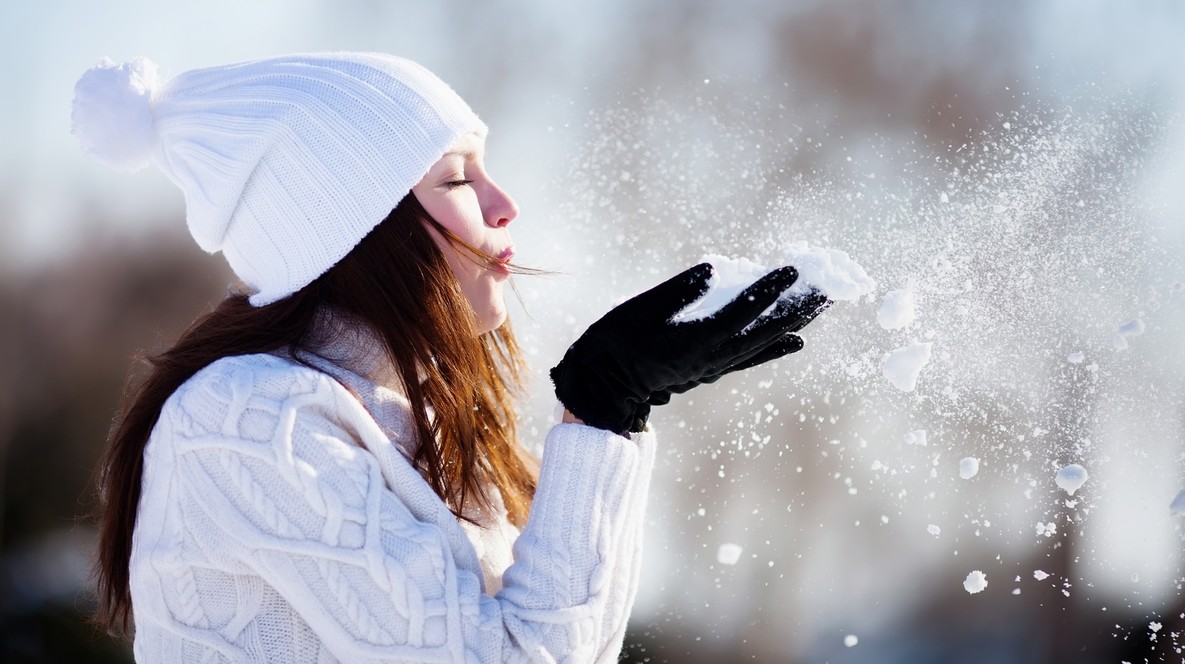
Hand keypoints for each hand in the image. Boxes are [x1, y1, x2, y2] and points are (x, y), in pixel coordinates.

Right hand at [550, 263, 829, 433]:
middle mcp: (713, 357)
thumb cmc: (616, 341)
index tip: (792, 269)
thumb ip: (677, 290)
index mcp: (696, 340)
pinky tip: (798, 340)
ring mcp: (714, 366)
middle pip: (765, 330)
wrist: (604, 386)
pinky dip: (776, 348)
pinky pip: (752, 357)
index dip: (768, 289)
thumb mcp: (640, 309)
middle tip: (829, 285)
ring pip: (764, 343)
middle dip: (798, 306)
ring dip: (795, 322)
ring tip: (823, 303)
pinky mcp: (711, 369)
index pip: (741, 311)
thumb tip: (713, 268)